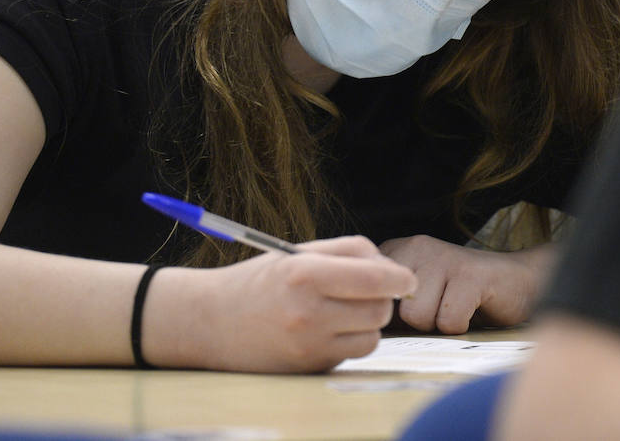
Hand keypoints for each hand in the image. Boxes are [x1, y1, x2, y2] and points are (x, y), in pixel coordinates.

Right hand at [148, 235, 417, 372]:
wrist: (211, 321)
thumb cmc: (262, 281)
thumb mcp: (301, 253)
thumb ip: (352, 253)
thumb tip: (395, 272)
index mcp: (305, 273)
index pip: (375, 278)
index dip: (400, 279)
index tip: (407, 280)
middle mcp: (307, 311)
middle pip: (380, 308)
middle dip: (383, 298)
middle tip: (367, 291)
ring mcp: (307, 344)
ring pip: (372, 335)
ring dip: (369, 322)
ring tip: (344, 310)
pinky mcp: (308, 367)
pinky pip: (353, 354)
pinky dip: (352, 341)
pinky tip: (329, 330)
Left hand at [379, 234, 552, 333]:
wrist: (516, 281)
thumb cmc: (457, 296)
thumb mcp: (413, 297)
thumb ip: (386, 307)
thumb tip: (363, 330)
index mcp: (397, 251)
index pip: (369, 296)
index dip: (390, 317)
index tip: (414, 309)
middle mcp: (416, 246)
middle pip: (393, 310)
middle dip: (415, 322)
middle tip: (439, 308)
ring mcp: (445, 256)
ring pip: (418, 316)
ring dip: (438, 324)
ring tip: (455, 307)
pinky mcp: (471, 274)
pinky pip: (449, 320)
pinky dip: (461, 326)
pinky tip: (472, 309)